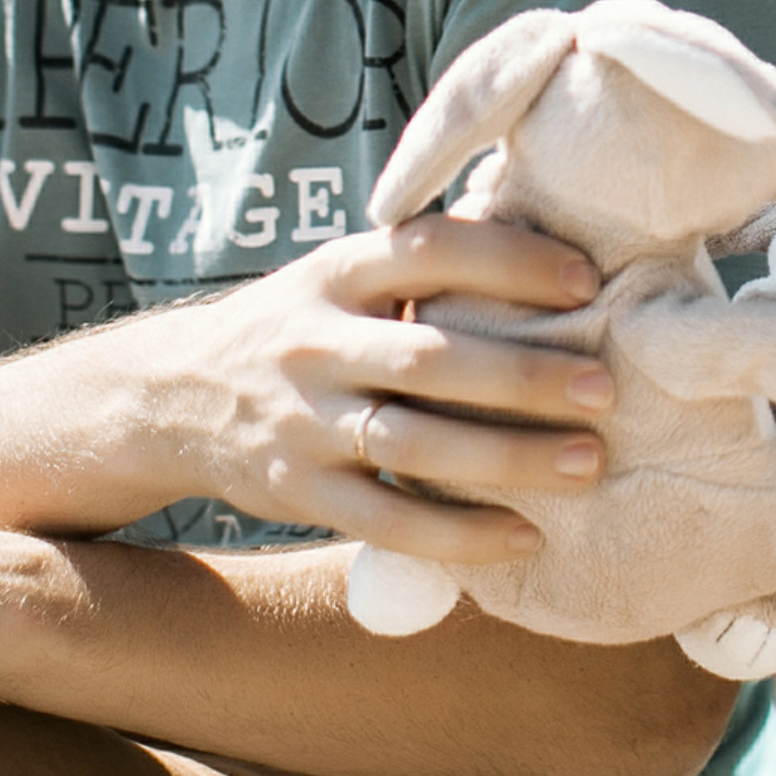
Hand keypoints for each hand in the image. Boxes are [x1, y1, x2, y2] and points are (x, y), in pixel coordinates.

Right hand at [128, 212, 613, 563]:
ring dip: (507, 457)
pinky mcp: (298, 493)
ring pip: (414, 444)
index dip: (510, 259)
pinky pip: (386, 522)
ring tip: (589, 461)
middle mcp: (317, 341)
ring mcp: (304, 421)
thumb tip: (554, 240)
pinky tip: (525, 535)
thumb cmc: (304, 322)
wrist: (172, 394)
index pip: (432, 249)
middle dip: (523, 375)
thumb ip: (425, 259)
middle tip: (603, 388)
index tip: (586, 280)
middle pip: (431, 357)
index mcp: (339, 270)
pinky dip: (458, 535)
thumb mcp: (345, 270)